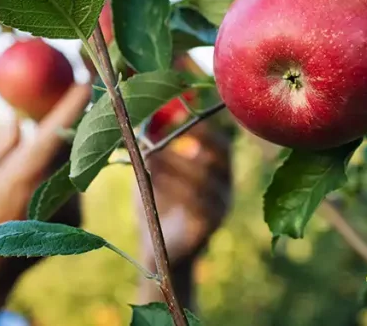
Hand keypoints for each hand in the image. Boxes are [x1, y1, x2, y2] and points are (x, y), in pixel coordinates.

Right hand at [0, 83, 90, 325]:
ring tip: (32, 166)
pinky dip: (59, 178)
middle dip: (76, 119)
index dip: (75, 99)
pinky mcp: (77, 218)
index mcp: (28, 171)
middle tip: (70, 96)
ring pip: (74, 163)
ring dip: (62, 154)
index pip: (59, 126)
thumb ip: (2, 142)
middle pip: (76, 140)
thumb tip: (20, 120)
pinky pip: (72, 184)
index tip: (83, 76)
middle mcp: (56, 187)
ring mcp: (70, 204)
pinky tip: (35, 194)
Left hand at [134, 120, 231, 306]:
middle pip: (219, 157)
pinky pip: (197, 203)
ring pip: (203, 179)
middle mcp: (224, 187)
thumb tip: (142, 119)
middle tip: (165, 133)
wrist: (157, 251)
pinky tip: (153, 179)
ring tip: (151, 155)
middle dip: (192, 141)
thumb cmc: (156, 206)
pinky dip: (174, 187)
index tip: (178, 114)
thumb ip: (152, 150)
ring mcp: (220, 207)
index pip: (221, 143)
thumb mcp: (152, 174)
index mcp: (216, 171)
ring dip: (175, 164)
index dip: (204, 127)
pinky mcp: (208, 226)